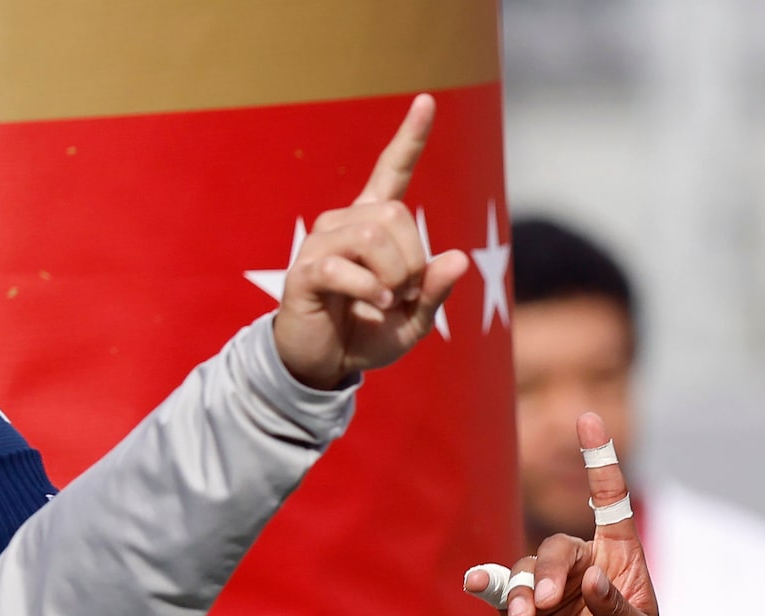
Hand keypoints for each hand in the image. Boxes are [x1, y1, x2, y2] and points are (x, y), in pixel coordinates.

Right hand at [272, 95, 470, 389]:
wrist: (322, 365)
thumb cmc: (366, 334)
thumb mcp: (413, 320)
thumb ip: (435, 291)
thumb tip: (459, 258)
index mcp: (372, 226)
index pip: (391, 171)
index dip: (410, 137)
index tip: (427, 100)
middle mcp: (343, 223)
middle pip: (396, 215)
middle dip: (413, 261)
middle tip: (402, 294)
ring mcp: (320, 243)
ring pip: (373, 236)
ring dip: (393, 277)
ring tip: (383, 301)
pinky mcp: (304, 271)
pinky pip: (344, 266)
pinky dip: (368, 289)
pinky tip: (371, 303)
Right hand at [465, 414, 661, 615]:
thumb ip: (620, 611)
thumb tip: (592, 577)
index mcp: (621, 565)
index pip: (611, 505)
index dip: (600, 463)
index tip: (588, 419)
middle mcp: (582, 570)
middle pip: (559, 547)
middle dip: (549, 572)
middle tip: (546, 606)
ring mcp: (548, 591)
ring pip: (527, 569)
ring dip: (523, 590)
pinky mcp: (520, 614)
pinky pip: (499, 589)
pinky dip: (488, 584)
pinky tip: (475, 584)